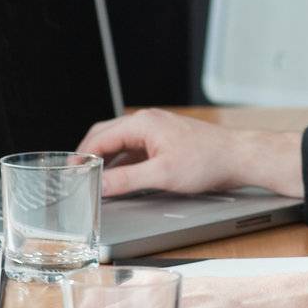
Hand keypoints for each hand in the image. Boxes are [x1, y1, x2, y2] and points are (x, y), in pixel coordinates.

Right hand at [76, 108, 304, 199]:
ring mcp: (156, 130)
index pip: (100, 138)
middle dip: (89, 155)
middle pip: (106, 136)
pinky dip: (122, 162)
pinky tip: (119, 179)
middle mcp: (147, 122)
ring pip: (120, 143)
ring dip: (106, 160)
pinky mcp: (164, 141)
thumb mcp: (162, 175)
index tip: (70, 174)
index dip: (81, 157)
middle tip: (76, 176)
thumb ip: (126, 180)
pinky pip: (134, 150)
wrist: (238, 157)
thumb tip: (99, 185)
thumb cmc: (207, 161)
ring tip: (93, 179)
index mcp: (143, 124)